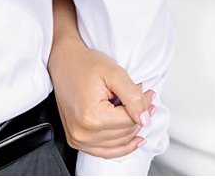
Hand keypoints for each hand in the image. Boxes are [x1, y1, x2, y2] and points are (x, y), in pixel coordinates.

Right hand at [48, 36, 155, 158]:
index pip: (130, 121)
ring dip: (134, 128)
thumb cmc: (85, 65)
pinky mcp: (77, 141)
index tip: (149, 93)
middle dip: (140, 115)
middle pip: (126, 133)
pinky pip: (105, 152)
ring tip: (140, 108)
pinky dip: (122, 147)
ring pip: (119, 143)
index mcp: (91, 117)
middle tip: (147, 97)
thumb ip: (133, 98)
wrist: (64, 63)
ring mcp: (78, 139)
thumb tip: (145, 119)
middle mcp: (83, 133)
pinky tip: (135, 139)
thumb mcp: (115, 75)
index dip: (144, 106)